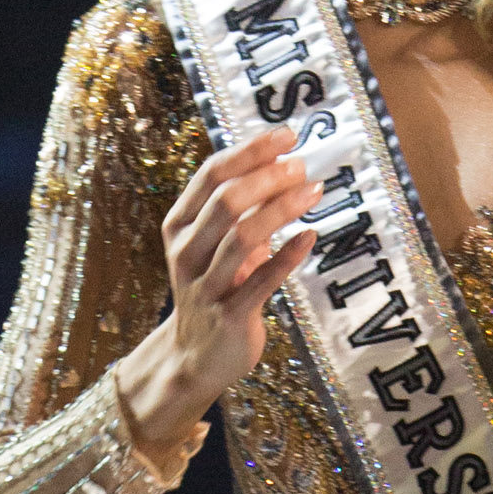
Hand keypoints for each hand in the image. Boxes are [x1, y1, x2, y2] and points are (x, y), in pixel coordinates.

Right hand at [119, 126, 321, 452]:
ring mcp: (206, 285)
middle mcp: (186, 252)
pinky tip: (310, 235)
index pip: (211, 174)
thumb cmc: (215, 289)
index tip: (286, 136)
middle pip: (226, 201)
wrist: (195, 357)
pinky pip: (261, 281)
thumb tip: (280, 162)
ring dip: (280, 209)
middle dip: (267, 178)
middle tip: (301, 166)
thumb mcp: (215, 245)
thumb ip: (238, 208)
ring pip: (242, 237)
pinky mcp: (229, 316)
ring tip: (312, 191)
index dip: (250, 152)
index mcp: (180, 226)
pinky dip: (288, 256)